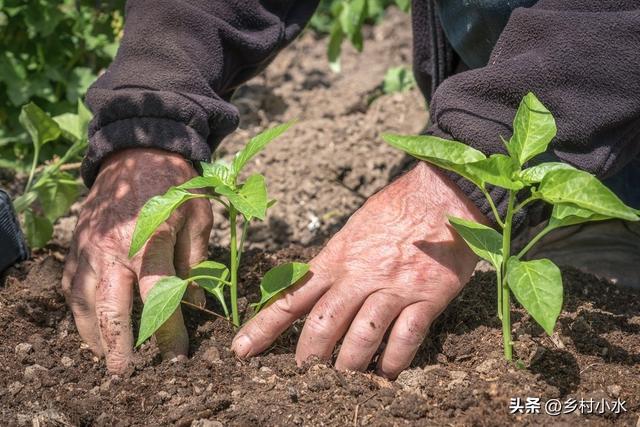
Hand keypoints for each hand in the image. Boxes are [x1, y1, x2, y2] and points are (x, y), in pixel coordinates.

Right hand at [62, 148, 212, 372]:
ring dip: (92, 333)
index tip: (176, 356)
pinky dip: (78, 308)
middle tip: (124, 372)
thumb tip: (197, 306)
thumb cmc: (176, 184)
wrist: (137, 151)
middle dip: (117, 345)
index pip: (158, 299)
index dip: (167, 332)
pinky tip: (90, 321)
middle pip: (109, 308)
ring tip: (106, 353)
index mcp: (150, 241)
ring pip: (82, 301)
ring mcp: (89, 247)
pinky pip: (71, 284)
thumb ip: (196, 264)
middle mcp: (113, 248)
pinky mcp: (77, 244)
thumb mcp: (199, 218)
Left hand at [232, 162, 485, 377]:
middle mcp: (358, 276)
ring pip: (360, 338)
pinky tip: (388, 373)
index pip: (291, 297)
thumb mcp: (354, 228)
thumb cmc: (397, 206)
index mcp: (336, 258)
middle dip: (308, 357)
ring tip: (344, 380)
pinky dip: (394, 362)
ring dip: (349, 366)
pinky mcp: (426, 298)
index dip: (264, 327)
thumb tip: (320, 284)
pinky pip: (405, 339)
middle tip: (305, 373)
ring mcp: (392, 288)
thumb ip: (337, 259)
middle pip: (322, 325)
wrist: (443, 192)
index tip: (242, 350)